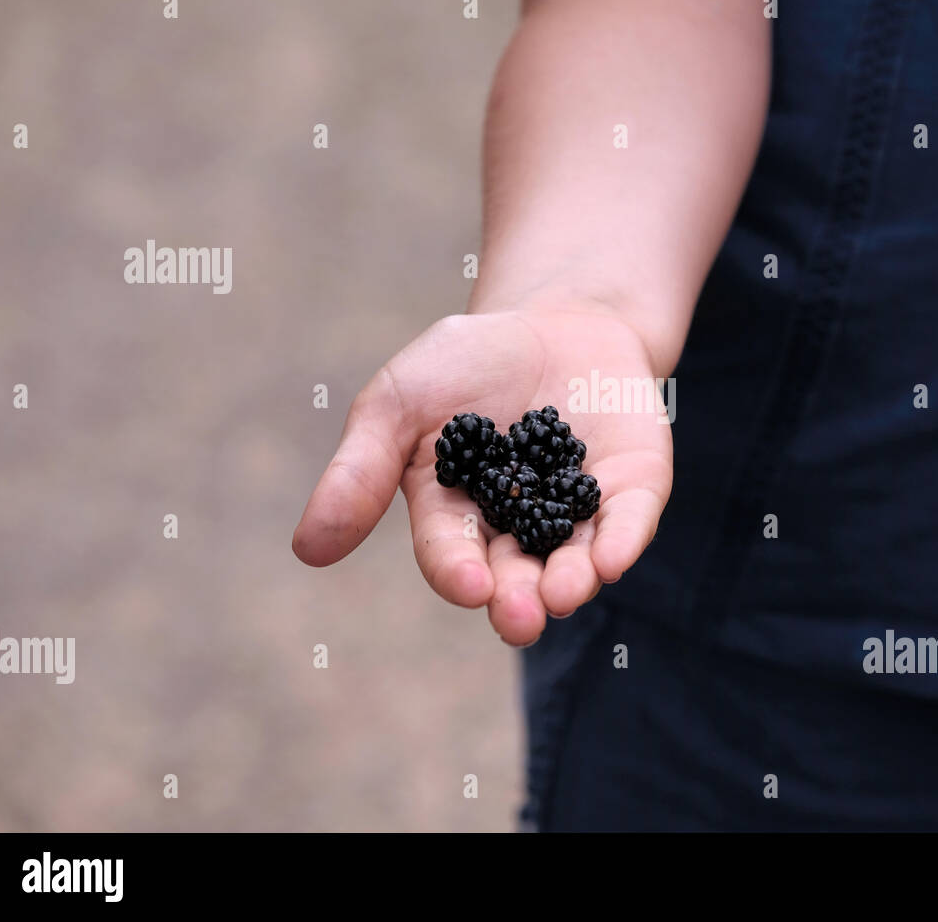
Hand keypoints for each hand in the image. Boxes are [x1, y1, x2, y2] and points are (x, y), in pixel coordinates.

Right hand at [291, 310, 672, 645]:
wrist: (553, 319)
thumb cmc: (465, 364)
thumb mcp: (398, 402)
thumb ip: (360, 471)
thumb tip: (306, 551)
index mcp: (455, 517)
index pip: (452, 554)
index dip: (458, 572)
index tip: (469, 586)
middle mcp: (518, 530)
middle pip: (516, 576)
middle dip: (518, 599)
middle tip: (522, 617)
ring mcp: (578, 514)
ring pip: (574, 561)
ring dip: (570, 581)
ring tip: (563, 592)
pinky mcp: (631, 491)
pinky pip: (628, 523)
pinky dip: (622, 540)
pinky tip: (613, 556)